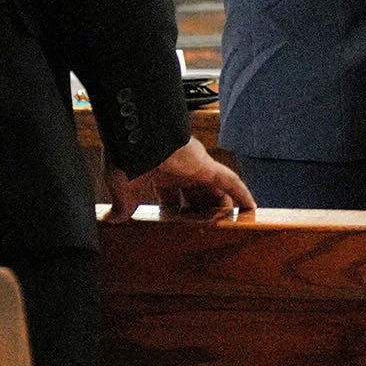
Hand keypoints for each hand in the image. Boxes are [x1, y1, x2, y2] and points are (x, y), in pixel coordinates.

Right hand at [103, 138, 254, 222]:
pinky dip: (241, 194)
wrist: (134, 132)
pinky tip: (250, 207)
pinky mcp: (207, 165)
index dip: (174, 213)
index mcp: (160, 173)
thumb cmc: (125, 151)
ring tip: (229, 227)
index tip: (174, 227)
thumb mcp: (121, 181)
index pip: (172, 197)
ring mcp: (196, 167)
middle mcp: (181, 170)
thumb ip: (123, 201)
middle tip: (203, 232)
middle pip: (197, 196)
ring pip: (216, 191)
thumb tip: (116, 218)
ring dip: (222, 208)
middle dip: (200, 214)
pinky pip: (230, 181)